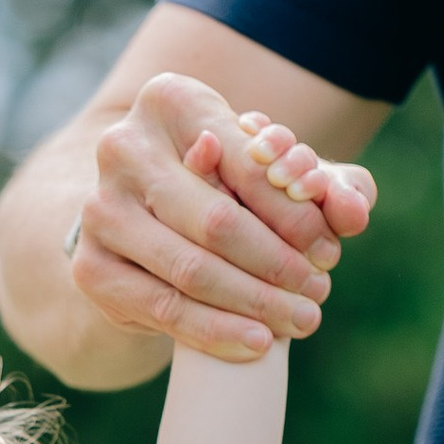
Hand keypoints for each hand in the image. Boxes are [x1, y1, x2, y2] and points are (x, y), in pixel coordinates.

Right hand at [69, 72, 375, 358]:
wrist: (144, 216)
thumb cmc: (223, 184)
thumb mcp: (270, 168)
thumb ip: (323, 183)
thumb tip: (353, 210)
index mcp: (171, 100)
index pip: (249, 165)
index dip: (296, 215)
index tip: (332, 250)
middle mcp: (123, 147)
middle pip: (218, 222)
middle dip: (278, 265)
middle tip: (319, 294)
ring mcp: (98, 209)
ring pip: (190, 270)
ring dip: (253, 304)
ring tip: (299, 321)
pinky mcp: (90, 267)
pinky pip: (163, 308)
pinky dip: (215, 332)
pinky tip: (256, 344)